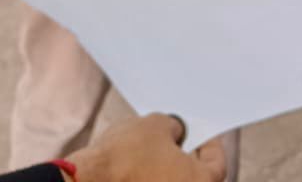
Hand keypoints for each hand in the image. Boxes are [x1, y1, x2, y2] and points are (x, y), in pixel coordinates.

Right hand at [68, 113, 224, 181]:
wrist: (84, 181)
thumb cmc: (125, 156)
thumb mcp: (155, 125)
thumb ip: (174, 127)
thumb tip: (174, 133)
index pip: (216, 166)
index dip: (211, 147)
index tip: (203, 135)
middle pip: (193, 179)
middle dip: (186, 159)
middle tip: (178, 140)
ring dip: (165, 171)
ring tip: (152, 152)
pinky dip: (148, 178)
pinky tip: (135, 167)